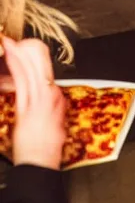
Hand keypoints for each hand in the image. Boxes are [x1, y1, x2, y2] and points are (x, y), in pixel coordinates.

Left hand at [3, 38, 65, 169]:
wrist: (40, 162)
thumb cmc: (46, 147)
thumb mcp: (55, 123)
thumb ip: (52, 106)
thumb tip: (50, 96)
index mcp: (56, 98)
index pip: (45, 71)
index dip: (34, 57)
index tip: (25, 47)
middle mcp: (50, 95)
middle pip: (39, 67)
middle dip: (26, 51)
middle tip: (14, 40)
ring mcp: (39, 100)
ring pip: (30, 70)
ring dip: (19, 54)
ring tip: (9, 43)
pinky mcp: (29, 106)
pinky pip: (22, 80)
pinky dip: (17, 66)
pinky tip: (11, 56)